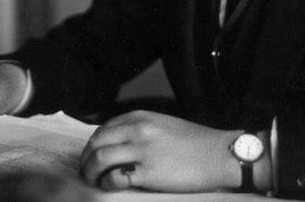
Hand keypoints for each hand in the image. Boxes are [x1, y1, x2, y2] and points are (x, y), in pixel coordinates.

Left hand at [79, 111, 243, 191]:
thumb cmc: (195, 142)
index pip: (102, 129)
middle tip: (86, 171)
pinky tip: (110, 187)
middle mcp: (137, 130)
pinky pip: (115, 179)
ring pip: (99, 159)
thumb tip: (117, 142)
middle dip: (85, 160)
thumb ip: (139, 129)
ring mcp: (142, 151)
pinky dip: (107, 184)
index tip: (91, 156)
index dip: (92, 145)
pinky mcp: (148, 173)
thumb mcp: (163, 124)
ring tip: (93, 181)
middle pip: (95, 143)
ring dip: (90, 172)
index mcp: (140, 118)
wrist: (219, 155)